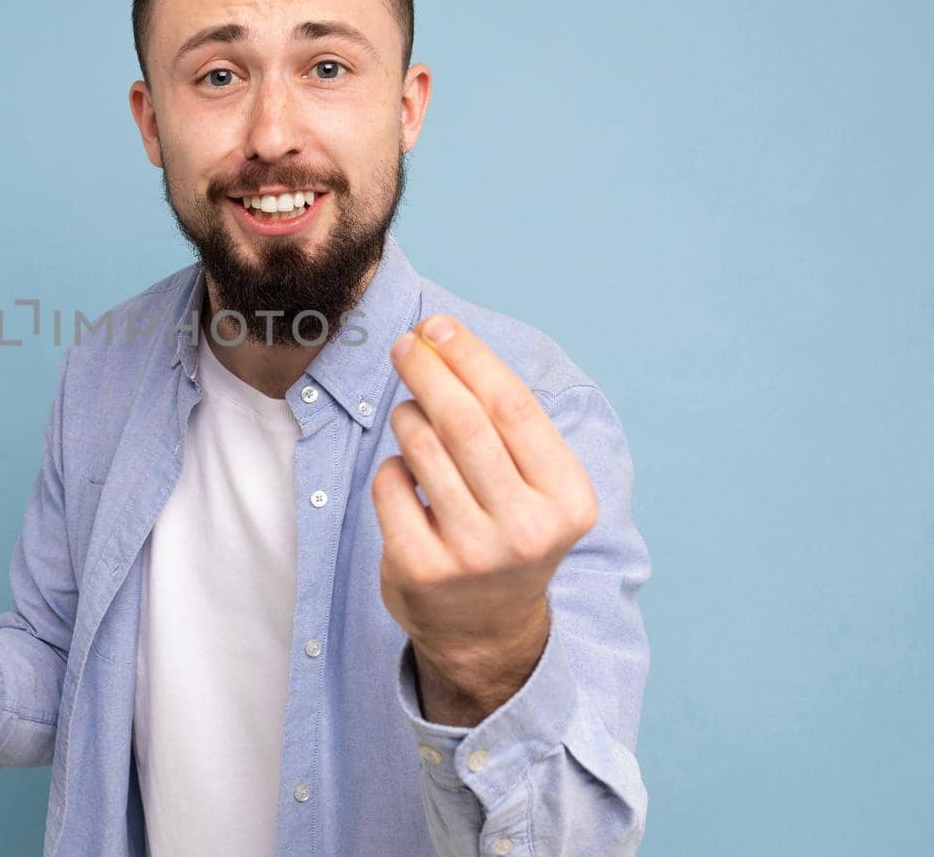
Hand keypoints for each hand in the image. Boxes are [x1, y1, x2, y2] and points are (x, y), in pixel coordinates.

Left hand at [370, 314, 597, 668]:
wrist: (486, 631)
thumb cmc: (507, 531)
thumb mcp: (535, 486)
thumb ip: (504, 423)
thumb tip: (443, 340)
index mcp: (568, 499)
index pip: (513, 407)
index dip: (469, 358)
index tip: (437, 327)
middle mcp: (527, 529)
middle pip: (464, 422)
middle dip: (427, 370)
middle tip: (403, 345)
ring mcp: (473, 554)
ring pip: (420, 448)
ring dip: (407, 418)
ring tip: (411, 418)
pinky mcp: (421, 569)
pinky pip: (390, 485)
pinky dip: (391, 467)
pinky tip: (406, 479)